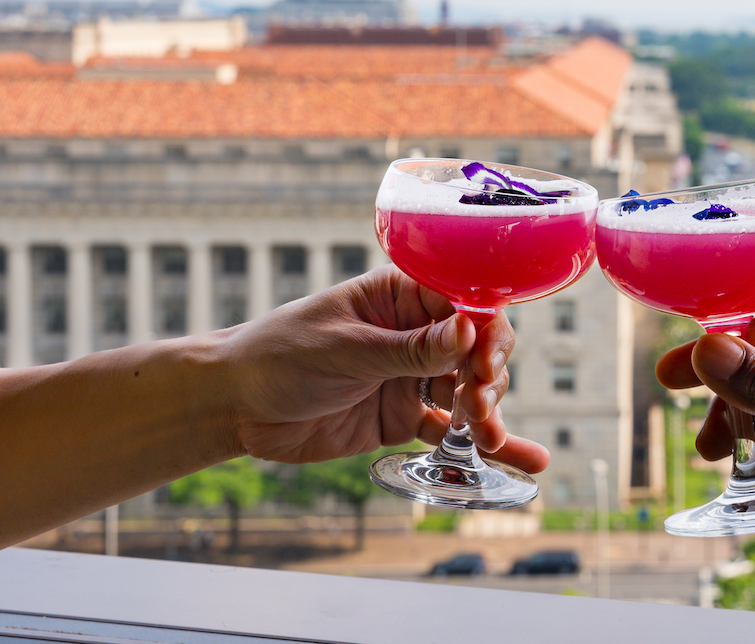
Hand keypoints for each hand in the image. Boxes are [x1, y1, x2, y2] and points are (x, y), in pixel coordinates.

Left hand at [218, 267, 548, 470]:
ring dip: (489, 414)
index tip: (484, 363)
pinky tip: (520, 458)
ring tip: (490, 440)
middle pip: (478, 348)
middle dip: (488, 376)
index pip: (465, 303)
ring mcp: (412, 376)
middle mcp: (416, 332)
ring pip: (471, 391)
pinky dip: (484, 443)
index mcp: (402, 295)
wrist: (234, 406)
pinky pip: (453, 430)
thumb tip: (470, 330)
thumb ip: (409, 348)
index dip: (485, 331)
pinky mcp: (404, 418)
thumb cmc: (279, 354)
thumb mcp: (344, 350)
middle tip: (477, 404)